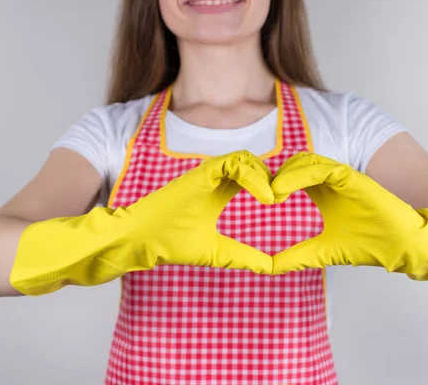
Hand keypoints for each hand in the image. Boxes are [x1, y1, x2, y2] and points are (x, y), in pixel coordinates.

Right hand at [135, 150, 274, 272]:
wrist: (143, 241)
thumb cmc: (172, 244)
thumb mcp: (218, 252)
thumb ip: (243, 256)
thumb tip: (269, 268)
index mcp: (220, 191)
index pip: (252, 176)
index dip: (270, 184)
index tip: (282, 202)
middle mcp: (216, 178)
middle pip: (253, 163)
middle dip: (273, 175)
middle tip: (284, 196)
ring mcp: (209, 173)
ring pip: (246, 159)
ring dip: (265, 175)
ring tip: (274, 198)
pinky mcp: (202, 172)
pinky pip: (235, 163)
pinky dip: (254, 177)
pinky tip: (266, 198)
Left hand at [270, 152, 424, 274]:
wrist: (400, 246)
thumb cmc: (367, 245)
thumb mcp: (321, 251)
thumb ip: (296, 255)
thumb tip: (268, 268)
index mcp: (322, 193)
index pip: (290, 178)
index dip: (272, 184)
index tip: (255, 200)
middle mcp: (329, 181)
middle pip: (293, 165)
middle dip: (273, 175)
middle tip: (258, 194)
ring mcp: (341, 177)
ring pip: (304, 162)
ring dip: (284, 175)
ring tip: (269, 194)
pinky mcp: (351, 177)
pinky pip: (321, 168)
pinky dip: (299, 176)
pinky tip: (282, 190)